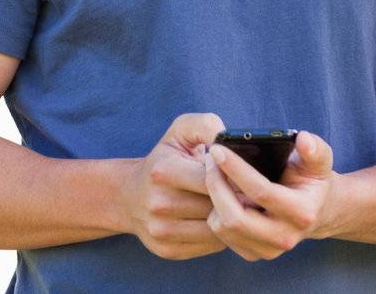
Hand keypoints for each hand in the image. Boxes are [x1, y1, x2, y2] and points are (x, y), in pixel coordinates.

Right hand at [121, 113, 229, 260]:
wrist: (128, 196)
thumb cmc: (164, 159)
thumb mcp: (179, 132)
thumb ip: (206, 126)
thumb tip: (230, 138)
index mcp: (163, 171)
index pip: (213, 179)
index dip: (232, 177)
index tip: (242, 175)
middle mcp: (159, 203)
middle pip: (216, 207)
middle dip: (236, 200)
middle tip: (247, 194)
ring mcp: (161, 230)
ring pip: (216, 230)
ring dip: (230, 220)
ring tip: (235, 208)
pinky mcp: (167, 250)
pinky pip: (209, 246)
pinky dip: (220, 236)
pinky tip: (219, 222)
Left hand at [203, 130, 336, 261]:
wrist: (317, 211)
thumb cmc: (312, 180)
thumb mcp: (319, 162)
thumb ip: (314, 149)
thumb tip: (304, 139)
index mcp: (302, 213)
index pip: (261, 192)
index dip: (235, 169)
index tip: (218, 149)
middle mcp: (285, 237)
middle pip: (235, 218)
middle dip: (216, 185)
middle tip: (210, 159)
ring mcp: (268, 250)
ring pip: (224, 227)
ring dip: (213, 197)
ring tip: (214, 173)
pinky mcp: (253, 254)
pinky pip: (221, 235)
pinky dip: (214, 211)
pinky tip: (221, 192)